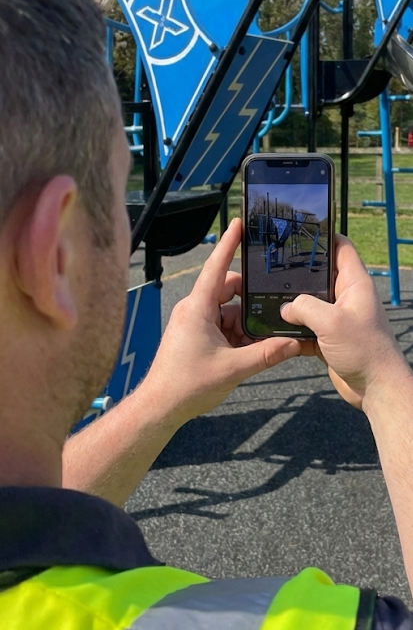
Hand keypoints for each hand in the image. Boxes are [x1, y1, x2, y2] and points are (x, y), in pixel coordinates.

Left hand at [142, 218, 300, 424]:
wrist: (161, 406)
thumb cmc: (187, 385)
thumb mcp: (233, 369)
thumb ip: (266, 355)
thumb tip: (294, 344)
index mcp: (198, 308)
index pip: (216, 267)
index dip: (229, 244)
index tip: (239, 223)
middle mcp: (195, 310)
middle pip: (229, 291)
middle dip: (252, 299)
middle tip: (276, 302)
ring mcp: (196, 323)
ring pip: (230, 312)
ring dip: (248, 323)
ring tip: (269, 336)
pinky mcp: (198, 336)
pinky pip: (224, 327)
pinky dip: (240, 335)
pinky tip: (256, 348)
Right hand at [280, 234, 407, 410]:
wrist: (375, 388)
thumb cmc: (364, 351)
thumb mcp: (330, 322)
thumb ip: (304, 307)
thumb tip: (285, 308)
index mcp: (355, 284)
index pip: (341, 248)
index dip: (324, 236)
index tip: (301, 232)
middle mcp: (347, 298)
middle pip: (320, 276)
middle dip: (299, 273)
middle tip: (274, 267)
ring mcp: (339, 318)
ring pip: (310, 304)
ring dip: (293, 306)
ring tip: (270, 299)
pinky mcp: (330, 338)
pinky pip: (307, 328)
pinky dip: (294, 330)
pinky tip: (277, 331)